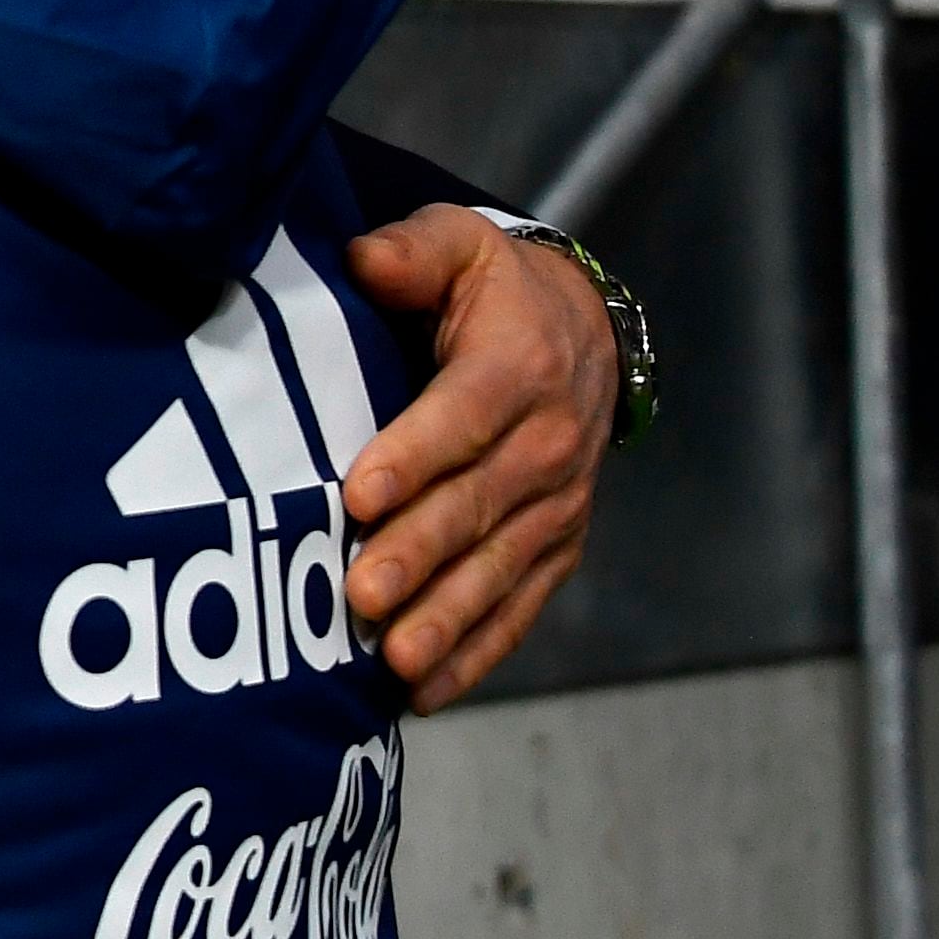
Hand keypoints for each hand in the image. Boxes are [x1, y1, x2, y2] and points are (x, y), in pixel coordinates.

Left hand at [339, 209, 617, 713]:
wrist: (580, 331)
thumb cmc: (492, 290)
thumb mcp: (459, 246)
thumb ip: (412, 252)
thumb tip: (364, 258)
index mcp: (521, 366)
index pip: (466, 415)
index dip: (414, 454)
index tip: (357, 492)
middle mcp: (550, 442)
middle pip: (480, 504)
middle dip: (421, 553)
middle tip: (362, 593)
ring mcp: (557, 504)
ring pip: (500, 568)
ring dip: (448, 618)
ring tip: (396, 658)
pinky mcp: (555, 546)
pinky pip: (519, 606)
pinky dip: (477, 652)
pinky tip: (425, 691)